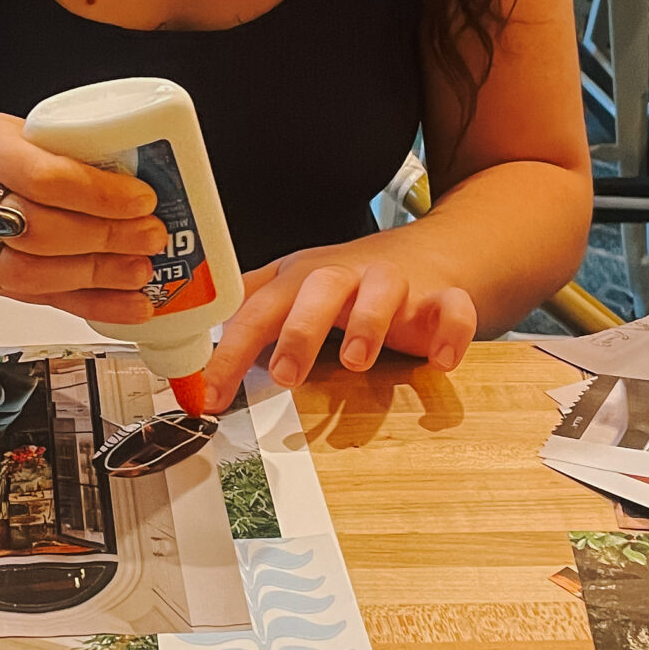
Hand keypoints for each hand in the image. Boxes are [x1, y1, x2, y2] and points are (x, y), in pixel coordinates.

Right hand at [0, 110, 165, 321]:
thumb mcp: (10, 131)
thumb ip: (62, 152)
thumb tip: (136, 176)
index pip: (44, 176)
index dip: (99, 193)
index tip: (141, 199)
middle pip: (39, 229)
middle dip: (105, 237)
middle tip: (150, 235)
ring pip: (34, 273)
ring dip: (98, 276)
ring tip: (141, 271)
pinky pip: (38, 300)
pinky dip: (89, 306)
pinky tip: (126, 306)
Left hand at [205, 230, 478, 407]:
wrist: (429, 252)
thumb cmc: (348, 283)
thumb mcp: (290, 292)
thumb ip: (250, 323)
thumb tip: (196, 370)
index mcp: (300, 278)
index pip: (256, 309)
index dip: (230, 351)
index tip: (210, 397)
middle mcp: (345, 276)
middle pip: (317, 287)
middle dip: (300, 330)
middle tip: (287, 374)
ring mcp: (394, 283)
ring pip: (383, 289)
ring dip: (367, 323)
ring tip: (357, 361)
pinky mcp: (441, 297)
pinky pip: (452, 308)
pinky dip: (451, 331)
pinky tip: (440, 362)